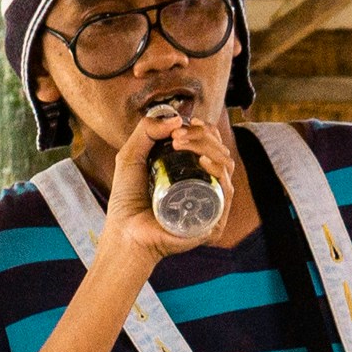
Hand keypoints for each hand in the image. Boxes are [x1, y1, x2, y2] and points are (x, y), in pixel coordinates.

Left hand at [97, 108, 245, 276]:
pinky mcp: (213, 219)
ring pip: (225, 165)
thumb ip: (146, 131)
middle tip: (178, 136)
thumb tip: (177, 119)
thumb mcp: (131, 156)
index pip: (210, 144)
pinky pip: (225, 191)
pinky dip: (219, 172)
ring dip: (208, 147)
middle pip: (219, 151)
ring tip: (182, 144)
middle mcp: (204, 185)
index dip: (205, 129)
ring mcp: (210, 201)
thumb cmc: (127, 200)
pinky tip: (203, 161)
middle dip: (202, 136)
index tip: (189, 122)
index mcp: (192, 171)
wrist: (125, 231)